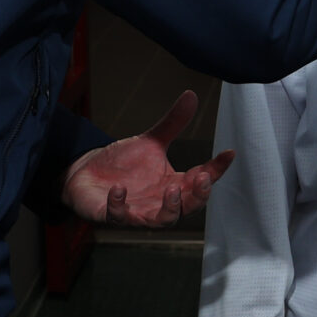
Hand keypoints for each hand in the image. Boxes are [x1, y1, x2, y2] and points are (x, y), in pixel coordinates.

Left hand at [60, 90, 235, 226]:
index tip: (229, 152)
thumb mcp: (151, 142)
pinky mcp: (113, 216)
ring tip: (171, 189)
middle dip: (198, 196)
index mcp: (174, 185)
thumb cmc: (123, 164)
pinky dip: (120, 205)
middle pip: (189, 207)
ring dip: (169, 208)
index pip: (201, 180)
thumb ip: (172, 124)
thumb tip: (191, 95)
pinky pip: (119, 216)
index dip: (217, 169)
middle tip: (202, 178)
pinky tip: (119, 189)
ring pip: (162, 221)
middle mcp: (160, 202)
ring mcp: (138, 212)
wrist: (87, 174)